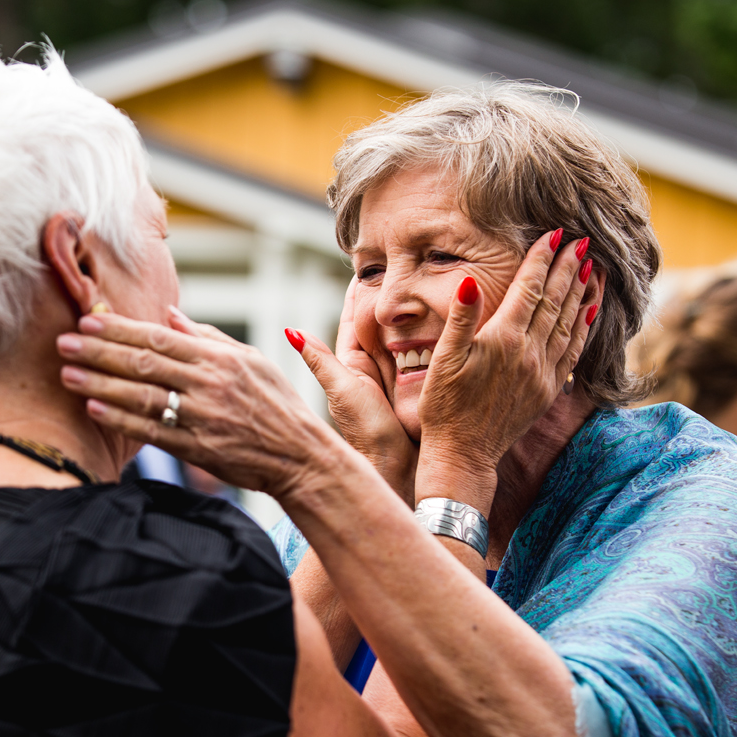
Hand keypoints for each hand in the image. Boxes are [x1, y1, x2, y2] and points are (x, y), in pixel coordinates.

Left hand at [57, 309, 343, 498]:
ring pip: (142, 395)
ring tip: (67, 373)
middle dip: (100, 350)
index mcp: (220, 358)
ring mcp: (202, 417)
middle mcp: (209, 384)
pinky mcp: (198, 449)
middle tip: (64, 341)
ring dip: (100, 383)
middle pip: (144, 362)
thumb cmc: (276, 405)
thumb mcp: (250, 361)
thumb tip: (169, 314)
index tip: (88, 319)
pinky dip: (121, 420)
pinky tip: (94, 408)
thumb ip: (207, 338)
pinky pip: (152, 431)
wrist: (300, 456)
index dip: (121, 328)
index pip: (160, 337)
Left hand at [287, 278, 417, 503]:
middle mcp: (374, 369)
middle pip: (381, 324)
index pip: (353, 320)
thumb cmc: (366, 434)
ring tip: (421, 281)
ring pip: (405, 336)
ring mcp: (399, 378)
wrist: (397, 471)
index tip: (365, 266)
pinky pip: (427, 353)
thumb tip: (290, 331)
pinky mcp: (421, 387)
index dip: (358, 294)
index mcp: (352, 365)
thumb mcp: (342, 390)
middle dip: (388, 296)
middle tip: (397, 265)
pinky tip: (446, 315)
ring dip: (412, 312)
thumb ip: (320, 360)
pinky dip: (434, 334)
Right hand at [416, 231, 595, 500]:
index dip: (542, 259)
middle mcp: (529, 352)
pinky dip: (585, 326)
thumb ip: (460, 319)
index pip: (528, 288)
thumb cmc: (445, 406)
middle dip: (569, 267)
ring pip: (570, 322)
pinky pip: (574, 350)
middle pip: (555, 300)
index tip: (554, 234)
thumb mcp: (443, 359)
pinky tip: (591, 311)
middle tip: (582, 241)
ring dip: (582, 291)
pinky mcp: (549, 389)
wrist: (463, 452)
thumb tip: (468, 281)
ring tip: (593, 267)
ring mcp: (543, 372)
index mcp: (503, 339)